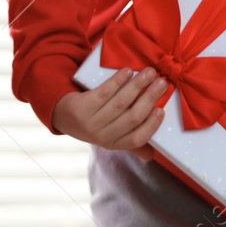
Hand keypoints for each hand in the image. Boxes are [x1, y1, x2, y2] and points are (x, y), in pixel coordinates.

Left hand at [53, 67, 167, 150]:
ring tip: (150, 72)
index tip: (162, 110)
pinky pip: (104, 92)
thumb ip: (129, 141)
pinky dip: (117, 81)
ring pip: (120, 103)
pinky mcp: (82, 107)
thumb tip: (150, 155)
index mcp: (114, 144)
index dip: (151, 125)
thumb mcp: (110, 136)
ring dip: (138, 86)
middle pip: (132, 117)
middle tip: (162, 83)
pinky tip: (128, 71)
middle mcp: (102, 136)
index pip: (137, 139)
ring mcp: (91, 122)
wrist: (63, 116)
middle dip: (150, 98)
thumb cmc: (94, 124)